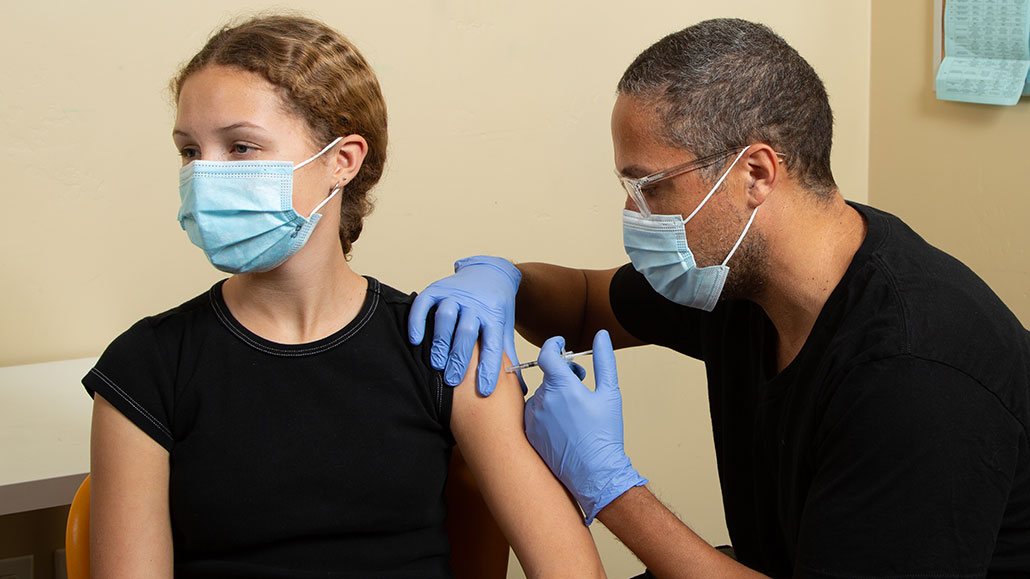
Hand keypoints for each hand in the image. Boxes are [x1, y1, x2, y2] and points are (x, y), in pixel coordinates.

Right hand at [408, 256, 523, 395]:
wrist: (491, 272)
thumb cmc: (496, 309)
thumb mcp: (504, 329)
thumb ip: (507, 357)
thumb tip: (520, 389)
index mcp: (494, 316)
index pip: (493, 344)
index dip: (489, 367)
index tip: (484, 390)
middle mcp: (475, 304)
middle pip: (467, 331)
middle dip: (460, 357)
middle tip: (453, 381)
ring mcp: (455, 295)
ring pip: (446, 316)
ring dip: (440, 341)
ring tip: (435, 364)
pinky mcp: (437, 289)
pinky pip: (424, 303)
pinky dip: (418, 321)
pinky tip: (416, 340)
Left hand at [524, 330, 647, 523]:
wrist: (594, 473)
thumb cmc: (604, 435)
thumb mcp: (610, 394)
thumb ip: (604, 360)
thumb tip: (601, 335)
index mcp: (561, 387)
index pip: (546, 354)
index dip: (553, 344)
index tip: (559, 343)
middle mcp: (542, 400)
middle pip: (549, 376)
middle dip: (564, 375)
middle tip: (582, 384)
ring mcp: (532, 418)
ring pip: (542, 395)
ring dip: (555, 395)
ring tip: (574, 410)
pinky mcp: (529, 432)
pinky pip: (534, 412)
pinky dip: (546, 411)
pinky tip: (563, 425)